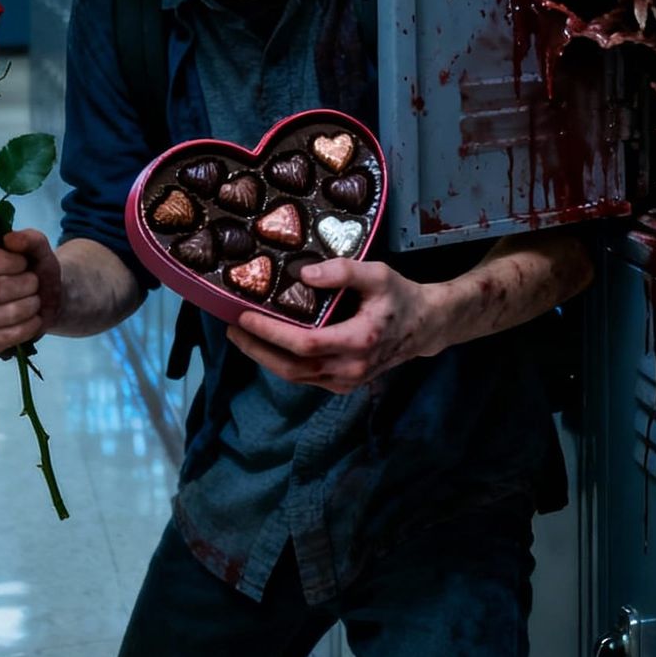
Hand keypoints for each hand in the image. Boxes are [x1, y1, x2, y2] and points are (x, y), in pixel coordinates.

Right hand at [0, 227, 62, 355]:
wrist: (44, 299)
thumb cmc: (33, 269)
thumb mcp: (37, 249)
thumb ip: (28, 238)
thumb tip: (10, 239)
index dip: (12, 261)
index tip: (24, 263)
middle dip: (27, 285)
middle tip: (34, 283)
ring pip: (1, 315)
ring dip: (29, 307)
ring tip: (34, 301)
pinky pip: (1, 340)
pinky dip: (25, 330)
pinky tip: (32, 320)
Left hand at [226, 259, 446, 393]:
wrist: (424, 326)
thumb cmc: (400, 296)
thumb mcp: (377, 274)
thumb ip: (342, 271)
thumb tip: (303, 276)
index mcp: (359, 340)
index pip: (305, 344)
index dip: (271, 333)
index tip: (244, 316)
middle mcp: (351, 368)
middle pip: (292, 368)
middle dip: (257, 349)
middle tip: (231, 328)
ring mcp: (346, 382)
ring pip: (296, 377)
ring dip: (265, 358)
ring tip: (241, 336)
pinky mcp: (343, 385)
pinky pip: (306, 377)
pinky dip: (282, 363)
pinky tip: (267, 346)